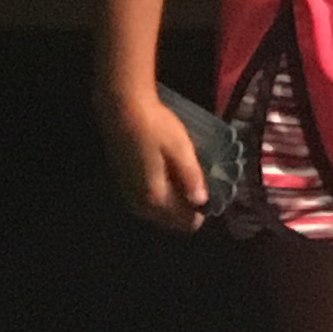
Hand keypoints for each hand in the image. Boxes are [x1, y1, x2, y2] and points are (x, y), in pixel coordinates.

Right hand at [99, 86, 209, 235]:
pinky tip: (169, 177)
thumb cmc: (154, 127)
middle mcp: (139, 205)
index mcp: (155, 198)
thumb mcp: (181, 149)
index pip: (184, 221)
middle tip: (202, 185)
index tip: (212, 193)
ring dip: (174, 203)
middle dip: (187, 209)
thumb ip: (192, 178)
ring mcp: (128, 197)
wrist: (120, 110)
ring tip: (188, 180)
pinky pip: (147, 204)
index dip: (201, 211)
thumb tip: (202, 202)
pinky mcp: (122, 187)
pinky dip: (161, 197)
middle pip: (170, 221)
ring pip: (157, 213)